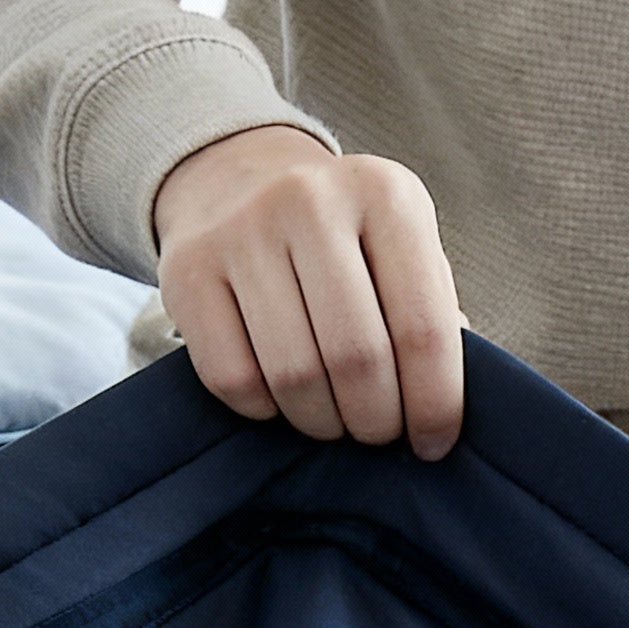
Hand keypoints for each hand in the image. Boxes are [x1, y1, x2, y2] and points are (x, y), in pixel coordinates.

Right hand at [150, 125, 465, 459]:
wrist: (238, 183)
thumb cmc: (343, 242)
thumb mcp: (403, 251)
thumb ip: (433, 317)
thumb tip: (440, 410)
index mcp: (384, 195)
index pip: (424, 328)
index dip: (435, 404)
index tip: (434, 444)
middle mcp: (311, 200)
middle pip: (356, 358)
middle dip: (375, 421)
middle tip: (378, 434)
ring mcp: (241, 231)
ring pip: (294, 376)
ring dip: (322, 422)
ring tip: (334, 419)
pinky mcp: (187, 270)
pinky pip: (233, 380)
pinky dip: (265, 410)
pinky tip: (280, 397)